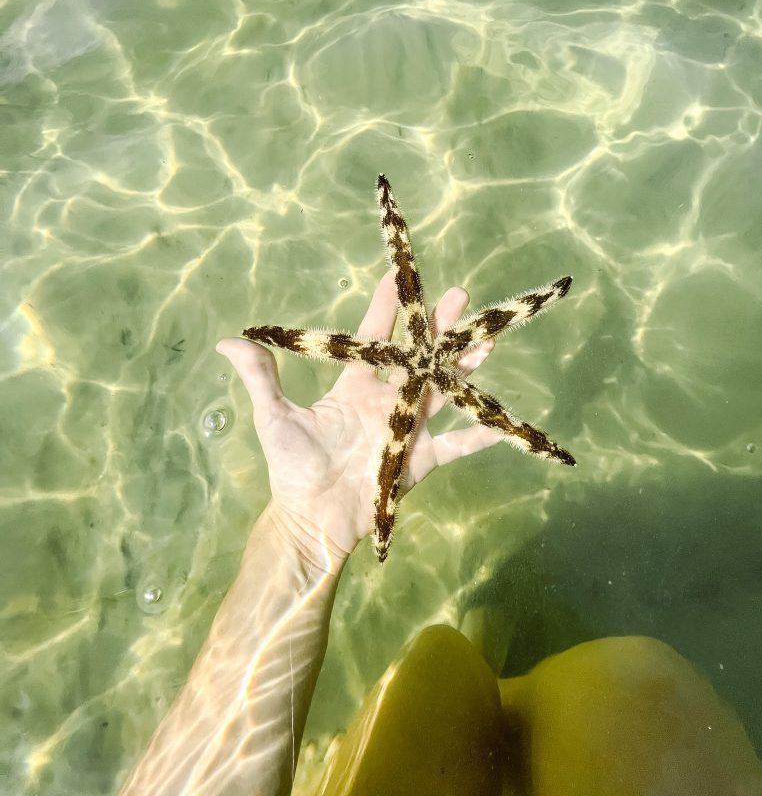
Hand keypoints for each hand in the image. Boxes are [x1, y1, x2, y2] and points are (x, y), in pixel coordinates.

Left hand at [216, 272, 501, 566]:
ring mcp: (406, 429)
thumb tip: (227, 341)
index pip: (375, 337)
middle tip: (461, 295)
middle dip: (440, 327)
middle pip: (419, 356)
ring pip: (443, 391)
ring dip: (464, 367)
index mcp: (354, 387)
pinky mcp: (419, 460)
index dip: (387, 307)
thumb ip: (260, 378)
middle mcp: (386, 401)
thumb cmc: (292, 468)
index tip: (399, 276)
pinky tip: (500, 423)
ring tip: (486, 341)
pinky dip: (478, 437)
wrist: (310, 519)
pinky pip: (454, 447)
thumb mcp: (274, 418)